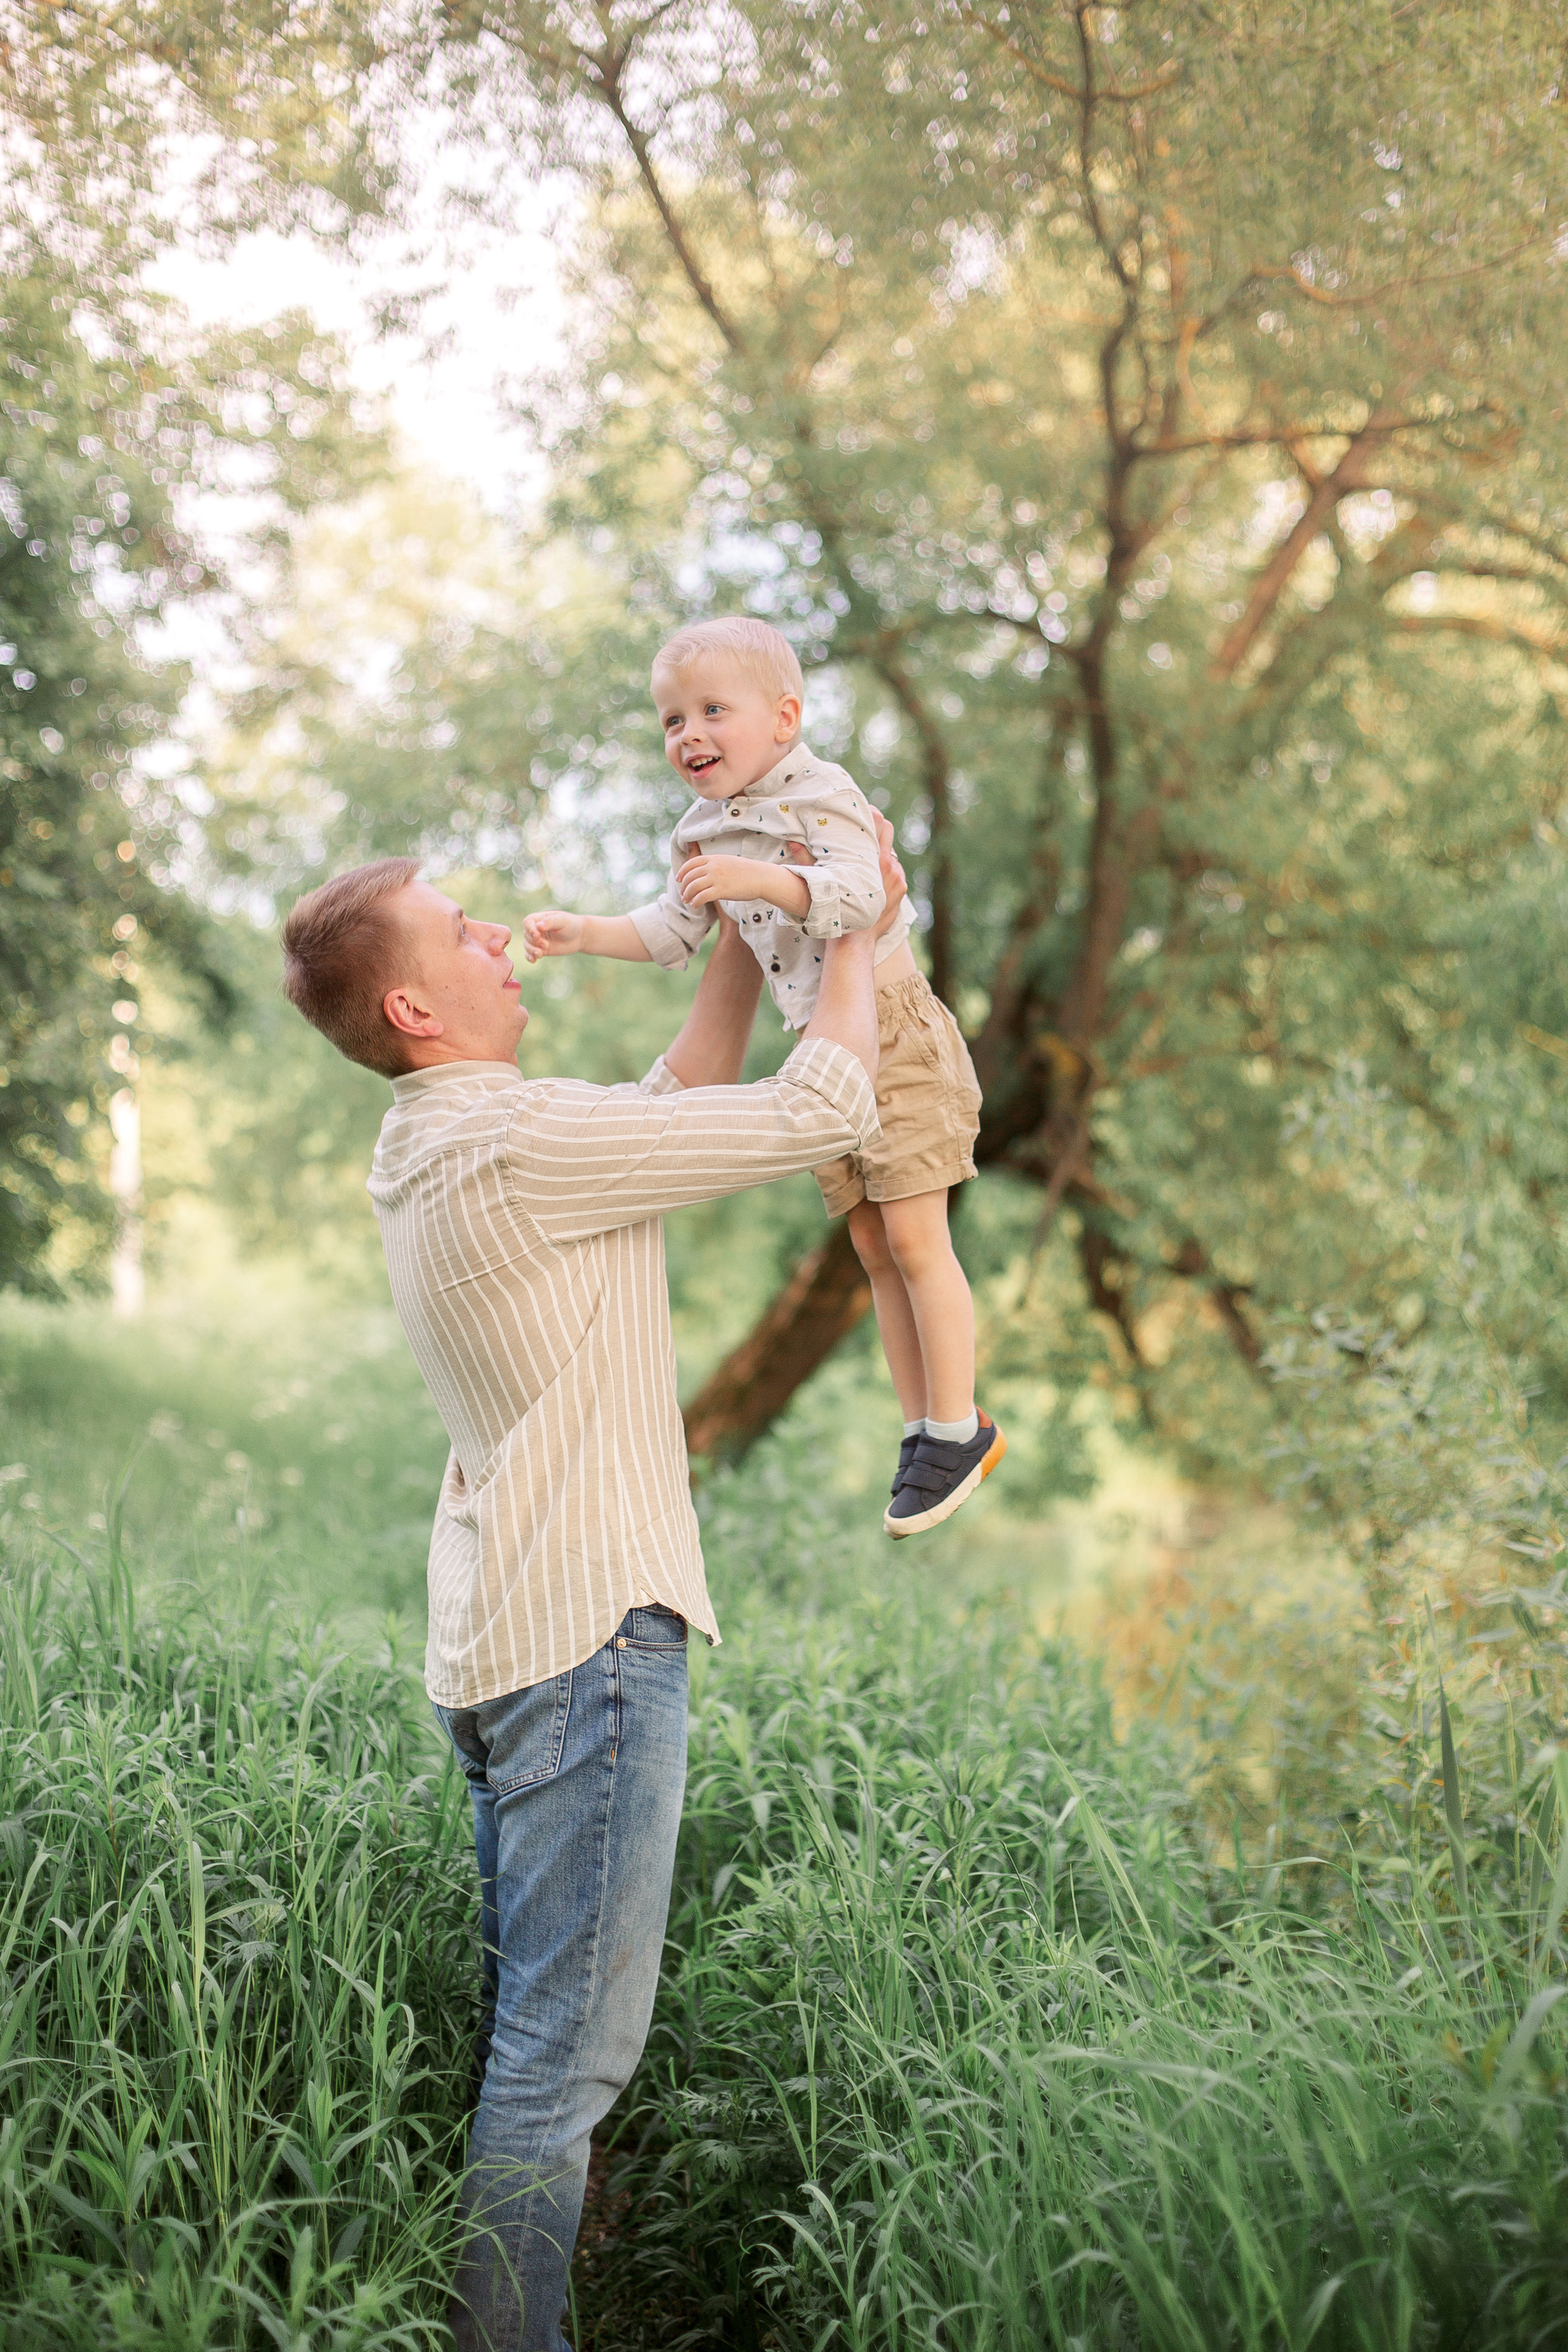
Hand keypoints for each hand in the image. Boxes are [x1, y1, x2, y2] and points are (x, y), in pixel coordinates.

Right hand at [521, 909, 583, 962]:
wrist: (579, 937)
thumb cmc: (571, 925)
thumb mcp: (562, 921)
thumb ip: (550, 922)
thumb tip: (538, 926)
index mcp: (540, 919)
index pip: (527, 922)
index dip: (529, 929)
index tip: (537, 935)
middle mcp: (536, 929)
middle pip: (526, 935)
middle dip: (534, 942)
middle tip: (546, 945)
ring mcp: (538, 940)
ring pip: (527, 945)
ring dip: (531, 950)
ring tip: (540, 954)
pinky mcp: (541, 950)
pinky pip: (530, 954)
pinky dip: (529, 957)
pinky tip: (533, 960)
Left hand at [678, 853, 770, 908]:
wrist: (761, 877)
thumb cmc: (747, 872)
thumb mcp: (728, 862)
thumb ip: (716, 864)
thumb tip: (706, 871)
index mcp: (714, 858)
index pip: (691, 863)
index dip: (682, 871)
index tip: (678, 879)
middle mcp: (713, 867)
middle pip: (690, 876)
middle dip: (684, 886)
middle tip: (683, 894)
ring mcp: (717, 878)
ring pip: (693, 887)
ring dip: (687, 895)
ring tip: (688, 901)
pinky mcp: (721, 890)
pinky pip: (702, 897)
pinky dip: (696, 901)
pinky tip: (695, 905)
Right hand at [783, 811, 905, 935]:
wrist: (855, 942)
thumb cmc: (836, 911)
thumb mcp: (821, 883)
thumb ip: (807, 861)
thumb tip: (792, 842)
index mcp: (874, 860)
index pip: (881, 826)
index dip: (874, 816)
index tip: (867, 812)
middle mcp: (890, 867)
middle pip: (889, 838)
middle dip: (877, 836)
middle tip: (865, 836)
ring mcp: (898, 879)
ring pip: (892, 858)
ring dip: (882, 857)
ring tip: (867, 861)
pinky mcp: (901, 891)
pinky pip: (897, 874)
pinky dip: (887, 874)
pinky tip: (875, 879)